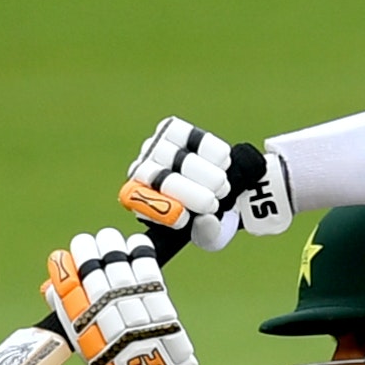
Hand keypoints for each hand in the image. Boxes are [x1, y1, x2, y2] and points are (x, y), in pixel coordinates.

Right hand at [43, 228, 203, 364]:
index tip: (60, 258)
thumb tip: (50, 287)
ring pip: (118, 265)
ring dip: (111, 245)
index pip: (67, 291)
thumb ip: (68, 315)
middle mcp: (108, 319)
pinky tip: (134, 245)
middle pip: (92, 272)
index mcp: (86, 331)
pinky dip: (139, 251)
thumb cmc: (116, 360)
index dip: (62, 270)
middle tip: (85, 243)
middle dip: (86, 250)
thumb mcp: (85, 345)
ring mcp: (134, 310)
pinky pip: (147, 269)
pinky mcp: (159, 304)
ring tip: (107, 239)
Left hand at [126, 117, 289, 243]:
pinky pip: (188, 135)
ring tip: (222, 186)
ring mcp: (155, 149)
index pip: (141, 202)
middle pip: (157, 177)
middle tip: (212, 204)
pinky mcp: (172, 130)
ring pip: (175, 156)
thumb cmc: (210, 216)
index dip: (163, 210)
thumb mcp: (209, 234)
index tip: (186, 219)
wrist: (223, 188)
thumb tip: (205, 220)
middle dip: (189, 192)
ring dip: (204, 173)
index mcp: (141, 203)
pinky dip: (209, 149)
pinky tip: (223, 163)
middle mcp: (143, 172)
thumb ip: (206, 234)